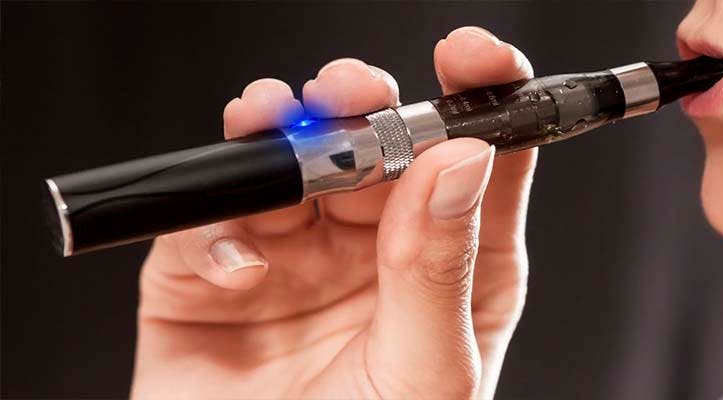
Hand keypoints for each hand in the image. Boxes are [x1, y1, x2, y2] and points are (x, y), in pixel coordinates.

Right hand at [133, 26, 535, 398]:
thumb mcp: (423, 377)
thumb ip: (438, 270)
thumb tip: (461, 161)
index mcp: (446, 267)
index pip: (477, 165)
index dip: (482, 100)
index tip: (476, 58)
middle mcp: (372, 249)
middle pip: (377, 146)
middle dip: (364, 106)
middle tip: (354, 93)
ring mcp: (293, 255)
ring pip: (289, 162)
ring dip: (281, 135)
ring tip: (277, 129)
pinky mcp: (212, 272)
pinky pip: (208, 222)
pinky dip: (214, 227)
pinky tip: (234, 264)